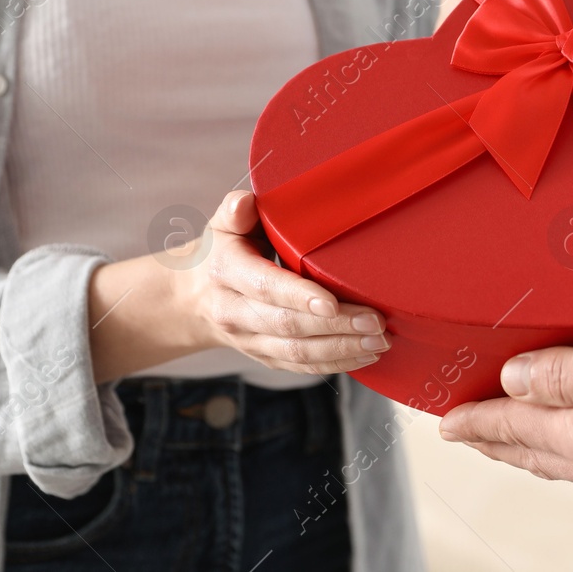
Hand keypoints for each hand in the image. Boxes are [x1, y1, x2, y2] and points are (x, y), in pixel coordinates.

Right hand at [177, 191, 389, 373]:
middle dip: (335, 327)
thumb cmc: (222, 250)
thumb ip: (237, 210)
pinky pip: (301, 367)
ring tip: (380, 341)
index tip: (332, 302)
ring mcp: (249, 340)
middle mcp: (234, 312)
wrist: (192, 297)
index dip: (299, 297)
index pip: (265, 287)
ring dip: (342, 350)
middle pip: (288, 326)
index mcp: (226, 272)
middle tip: (376, 322)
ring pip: (297, 353)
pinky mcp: (265, 357)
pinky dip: (336, 364)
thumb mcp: (222, 224)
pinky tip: (366, 355)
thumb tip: (246, 204)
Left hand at [438, 330, 572, 507]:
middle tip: (467, 430)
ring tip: (515, 433)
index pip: (512, 430)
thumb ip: (564, 373)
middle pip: (532, 451)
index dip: (474, 422)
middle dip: (496, 438)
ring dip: (532, 445)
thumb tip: (512, 381)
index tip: (443, 423)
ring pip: (565, 459)